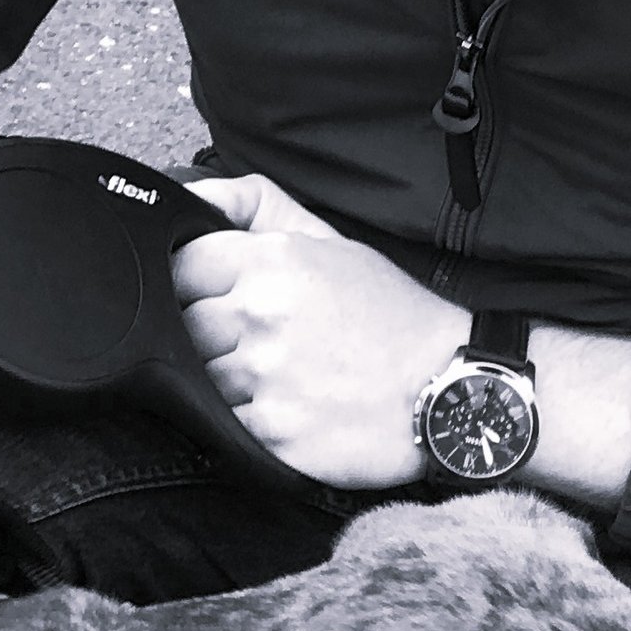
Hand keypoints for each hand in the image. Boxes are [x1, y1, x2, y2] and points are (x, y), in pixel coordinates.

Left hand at [171, 172, 461, 489]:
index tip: (220, 297)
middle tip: (260, 343)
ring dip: (228, 381)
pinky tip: (288, 408)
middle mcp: (261, 316)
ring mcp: (263, 378)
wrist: (448, 387)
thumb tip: (193, 196)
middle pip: (182, 326)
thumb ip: (256, 206)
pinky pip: (222, 425)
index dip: (196, 284)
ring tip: (280, 377)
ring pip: (198, 379)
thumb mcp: (331, 239)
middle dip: (211, 335)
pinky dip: (246, 420)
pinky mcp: (270, 434)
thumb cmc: (391, 315)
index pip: (181, 266)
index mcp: (272, 261)